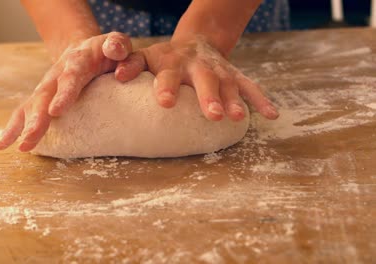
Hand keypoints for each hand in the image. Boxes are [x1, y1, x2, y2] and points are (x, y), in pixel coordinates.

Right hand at [0, 32, 137, 151]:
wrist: (86, 49)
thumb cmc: (107, 52)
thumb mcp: (117, 44)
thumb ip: (119, 48)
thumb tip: (119, 67)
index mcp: (78, 60)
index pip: (71, 76)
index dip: (63, 94)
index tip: (55, 111)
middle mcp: (58, 74)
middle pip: (45, 95)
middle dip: (38, 117)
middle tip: (32, 137)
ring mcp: (47, 86)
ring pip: (32, 105)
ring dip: (25, 126)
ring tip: (22, 146)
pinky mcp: (41, 97)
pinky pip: (23, 112)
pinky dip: (13, 128)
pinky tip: (3, 145)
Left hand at [116, 37, 278, 120]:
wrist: (196, 42)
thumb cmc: (164, 57)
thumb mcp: (146, 57)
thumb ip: (131, 65)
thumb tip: (117, 76)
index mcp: (172, 62)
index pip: (168, 74)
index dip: (167, 87)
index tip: (166, 102)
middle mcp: (197, 66)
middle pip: (204, 80)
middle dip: (209, 97)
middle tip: (212, 115)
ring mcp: (219, 70)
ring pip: (229, 85)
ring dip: (234, 100)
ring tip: (238, 117)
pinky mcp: (235, 75)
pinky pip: (250, 86)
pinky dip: (261, 99)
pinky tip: (271, 115)